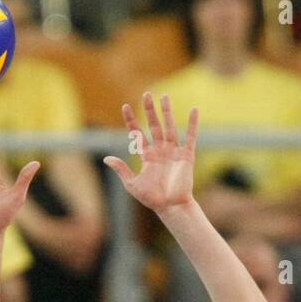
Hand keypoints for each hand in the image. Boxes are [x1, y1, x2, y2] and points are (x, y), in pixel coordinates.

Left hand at [104, 93, 198, 213]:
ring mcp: (173, 152)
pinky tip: (194, 110)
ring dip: (167, 112)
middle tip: (146, 94)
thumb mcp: (132, 184)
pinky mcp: (186, 156)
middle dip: (150, 110)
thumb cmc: (152, 198)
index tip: (125, 106)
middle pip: (154, 125)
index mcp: (147, 156)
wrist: (171, 207)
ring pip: (169, 127)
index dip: (131, 121)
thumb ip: (121, 170)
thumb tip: (106, 158)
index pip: (137, 134)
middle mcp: (160, 151)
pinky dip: (193, 124)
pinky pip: (190, 137)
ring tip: (164, 96)